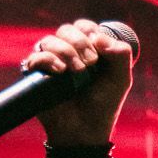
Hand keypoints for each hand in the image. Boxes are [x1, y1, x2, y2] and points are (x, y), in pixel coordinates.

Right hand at [23, 19, 134, 146]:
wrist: (85, 131)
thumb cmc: (103, 105)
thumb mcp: (121, 78)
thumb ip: (121, 53)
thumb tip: (98, 36)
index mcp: (86, 50)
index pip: (84, 27)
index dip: (90, 31)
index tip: (99, 48)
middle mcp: (67, 53)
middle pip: (66, 30)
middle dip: (80, 42)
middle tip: (91, 62)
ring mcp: (50, 63)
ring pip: (50, 40)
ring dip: (66, 51)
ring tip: (78, 71)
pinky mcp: (36, 76)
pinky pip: (36, 57)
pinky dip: (49, 59)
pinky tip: (61, 71)